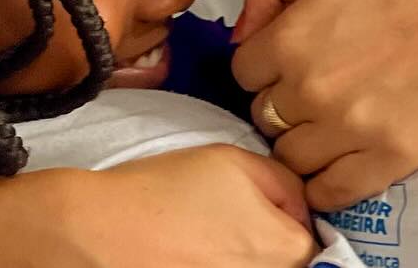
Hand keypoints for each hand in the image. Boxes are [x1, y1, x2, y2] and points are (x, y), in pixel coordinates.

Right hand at [76, 146, 316, 266]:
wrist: (101, 232)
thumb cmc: (167, 191)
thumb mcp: (236, 160)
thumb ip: (286, 180)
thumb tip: (301, 205)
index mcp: (289, 250)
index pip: (316, 237)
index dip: (291, 215)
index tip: (261, 205)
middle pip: (293, 264)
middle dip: (271, 241)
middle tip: (232, 222)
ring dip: (247, 259)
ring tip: (210, 238)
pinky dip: (220, 266)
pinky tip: (194, 254)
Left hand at [231, 0, 417, 210]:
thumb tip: (241, 32)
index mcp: (288, 41)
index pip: (243, 73)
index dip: (264, 62)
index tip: (289, 55)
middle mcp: (310, 91)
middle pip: (264, 116)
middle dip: (282, 99)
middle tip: (314, 83)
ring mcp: (349, 130)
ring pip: (290, 157)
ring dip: (301, 139)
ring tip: (328, 118)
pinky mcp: (388, 158)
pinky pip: (331, 192)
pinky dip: (324, 183)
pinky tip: (335, 161)